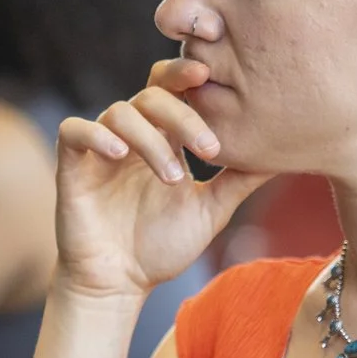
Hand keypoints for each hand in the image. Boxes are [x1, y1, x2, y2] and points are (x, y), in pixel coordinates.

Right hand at [54, 59, 271, 299]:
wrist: (120, 285)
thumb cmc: (162, 247)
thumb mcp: (211, 210)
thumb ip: (240, 179)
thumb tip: (285, 153)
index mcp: (164, 137)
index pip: (173, 87)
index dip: (187, 72)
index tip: (213, 76)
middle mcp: (132, 135)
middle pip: (152, 94)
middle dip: (183, 114)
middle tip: (209, 149)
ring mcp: (100, 148)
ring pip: (120, 113)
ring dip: (151, 140)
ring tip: (173, 178)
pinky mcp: (72, 167)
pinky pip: (74, 132)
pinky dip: (96, 135)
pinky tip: (119, 154)